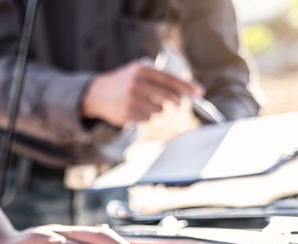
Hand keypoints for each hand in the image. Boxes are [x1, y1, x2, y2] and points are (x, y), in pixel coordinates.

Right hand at [82, 60, 203, 126]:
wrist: (97, 94)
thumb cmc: (124, 82)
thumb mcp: (139, 72)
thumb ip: (159, 79)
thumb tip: (184, 92)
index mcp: (142, 70)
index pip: (170, 79)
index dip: (187, 87)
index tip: (200, 92)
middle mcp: (137, 84)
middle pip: (168, 97)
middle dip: (176, 102)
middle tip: (179, 104)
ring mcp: (131, 100)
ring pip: (158, 111)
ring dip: (157, 110)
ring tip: (145, 104)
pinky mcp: (127, 114)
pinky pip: (147, 119)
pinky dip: (146, 117)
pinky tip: (136, 111)